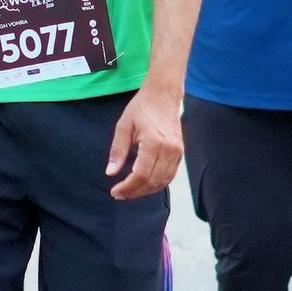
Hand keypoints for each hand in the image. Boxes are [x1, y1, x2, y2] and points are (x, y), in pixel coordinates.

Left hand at [106, 86, 184, 200]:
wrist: (163, 96)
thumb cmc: (142, 108)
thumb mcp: (123, 126)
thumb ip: (117, 151)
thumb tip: (111, 173)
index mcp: (153, 143)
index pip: (140, 174)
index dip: (127, 187)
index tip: (115, 191)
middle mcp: (168, 150)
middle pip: (152, 181)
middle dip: (135, 192)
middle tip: (120, 194)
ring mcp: (177, 152)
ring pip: (163, 182)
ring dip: (146, 191)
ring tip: (130, 192)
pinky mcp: (180, 153)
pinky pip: (170, 176)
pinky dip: (157, 184)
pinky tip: (144, 184)